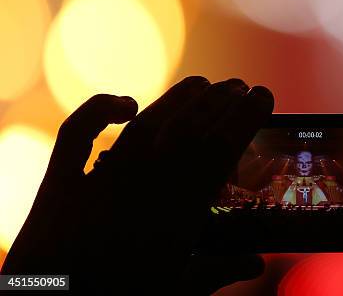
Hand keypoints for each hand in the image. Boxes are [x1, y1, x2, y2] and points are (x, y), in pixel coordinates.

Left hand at [2, 77, 273, 293]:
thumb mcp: (178, 290)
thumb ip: (220, 271)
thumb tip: (256, 264)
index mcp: (179, 207)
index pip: (223, 145)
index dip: (247, 115)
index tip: (264, 96)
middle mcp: (144, 181)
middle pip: (191, 124)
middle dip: (222, 99)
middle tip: (240, 85)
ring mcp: (101, 177)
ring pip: (147, 120)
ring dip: (179, 97)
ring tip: (203, 83)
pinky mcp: (63, 180)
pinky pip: (79, 131)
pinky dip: (99, 109)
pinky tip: (126, 104)